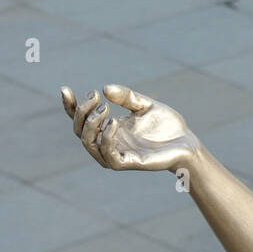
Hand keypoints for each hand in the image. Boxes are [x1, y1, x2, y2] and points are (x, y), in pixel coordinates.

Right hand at [60, 84, 197, 173]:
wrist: (187, 142)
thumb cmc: (166, 126)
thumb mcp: (145, 105)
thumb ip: (127, 97)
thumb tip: (105, 88)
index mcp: (108, 128)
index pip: (81, 120)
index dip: (70, 106)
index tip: (65, 89)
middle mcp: (108, 142)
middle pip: (79, 130)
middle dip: (81, 112)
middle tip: (95, 97)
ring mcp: (115, 154)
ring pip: (88, 142)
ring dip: (91, 124)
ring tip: (104, 108)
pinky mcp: (127, 163)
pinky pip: (107, 154)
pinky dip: (106, 138)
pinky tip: (113, 122)